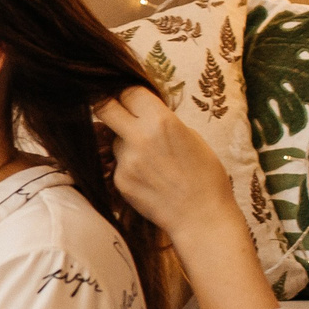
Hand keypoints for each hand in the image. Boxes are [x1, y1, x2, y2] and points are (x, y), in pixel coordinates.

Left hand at [95, 87, 239, 243]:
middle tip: (117, 112)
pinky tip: (150, 179)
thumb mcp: (191, 137)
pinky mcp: (119, 181)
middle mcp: (139, 137)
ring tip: (151, 160)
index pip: (128, 91)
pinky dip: (129, 167)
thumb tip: (144, 111)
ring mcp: (125, 161)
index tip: (132, 99)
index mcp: (161, 121)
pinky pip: (118, 164)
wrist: (202, 216)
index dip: (129, 94)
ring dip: (125, 143)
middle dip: (109, 106)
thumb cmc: (205, 176)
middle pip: (104, 107)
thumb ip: (163, 121)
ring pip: (114, 140)